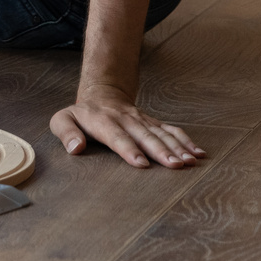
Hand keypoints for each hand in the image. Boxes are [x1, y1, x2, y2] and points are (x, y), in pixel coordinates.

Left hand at [50, 92, 203, 168]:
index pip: (117, 137)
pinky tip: (198, 153)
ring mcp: (142, 120)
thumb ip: (66, 133)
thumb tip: (75, 148)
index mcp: (103, 121)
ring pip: (162, 134)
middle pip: (145, 136)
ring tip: (190, 162)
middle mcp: (126, 120)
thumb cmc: (81, 115)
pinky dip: (186, 141)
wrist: (102, 94)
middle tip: (175, 166)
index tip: (141, 163)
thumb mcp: (62, 120)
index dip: (129, 150)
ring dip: (178, 148)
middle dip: (161, 151)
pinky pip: (172, 130)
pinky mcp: (153, 123)